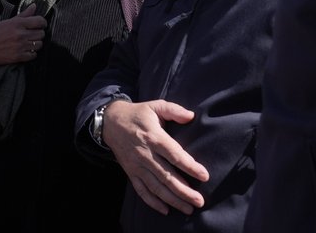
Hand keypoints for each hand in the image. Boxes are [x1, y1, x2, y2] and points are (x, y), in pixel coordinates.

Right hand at [0, 5, 46, 67]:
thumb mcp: (8, 21)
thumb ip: (23, 14)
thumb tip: (34, 6)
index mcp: (18, 24)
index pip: (39, 21)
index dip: (43, 22)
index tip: (41, 24)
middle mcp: (20, 34)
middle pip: (41, 33)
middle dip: (39, 33)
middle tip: (34, 34)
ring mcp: (20, 46)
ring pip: (39, 44)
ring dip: (36, 43)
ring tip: (30, 42)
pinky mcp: (19, 56)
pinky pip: (34, 55)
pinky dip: (32, 53)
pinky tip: (27, 50)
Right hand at [104, 99, 208, 215]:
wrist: (110, 122)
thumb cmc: (137, 114)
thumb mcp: (155, 106)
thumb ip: (174, 110)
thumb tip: (191, 116)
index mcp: (153, 137)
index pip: (174, 154)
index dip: (189, 166)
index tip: (204, 175)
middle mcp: (145, 154)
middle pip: (167, 176)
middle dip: (184, 190)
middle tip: (200, 201)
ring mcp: (137, 165)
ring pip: (156, 186)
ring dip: (173, 199)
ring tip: (188, 209)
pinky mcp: (131, 172)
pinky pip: (141, 190)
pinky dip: (152, 202)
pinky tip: (165, 210)